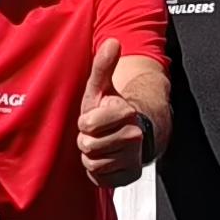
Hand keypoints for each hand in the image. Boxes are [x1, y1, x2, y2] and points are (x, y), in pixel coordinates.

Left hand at [77, 37, 151, 188]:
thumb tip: (112, 41)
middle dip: (87, 140)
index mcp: (126, 112)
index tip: (92, 118)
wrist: (131, 133)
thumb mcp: (101, 87)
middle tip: (97, 133)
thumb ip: (103, 65)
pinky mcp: (130, 175)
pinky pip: (101, 178)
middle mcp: (134, 136)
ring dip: (92, 156)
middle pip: (89, 146)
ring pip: (94, 163)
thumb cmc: (110, 109)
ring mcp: (134, 157)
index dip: (85, 122)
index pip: (87, 125)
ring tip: (101, 145)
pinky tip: (106, 159)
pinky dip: (99, 172)